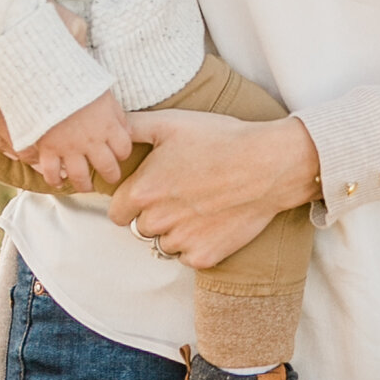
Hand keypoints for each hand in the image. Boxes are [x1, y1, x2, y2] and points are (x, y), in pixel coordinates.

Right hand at [29, 86, 137, 192]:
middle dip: (111, 175)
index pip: (124, 150)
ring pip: (81, 177)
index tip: (119, 153)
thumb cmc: (77, 83)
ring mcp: (69, 148)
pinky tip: (58, 182)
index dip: (123, 153)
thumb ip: (117, 115)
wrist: (48, 81)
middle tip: (109, 177)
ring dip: (85, 185)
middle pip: (108, 168)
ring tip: (86, 186)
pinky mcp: (48, 149)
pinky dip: (54, 180)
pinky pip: (52, 173)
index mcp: (108, 126)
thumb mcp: (105, 94)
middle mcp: (92, 141)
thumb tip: (128, 130)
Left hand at [109, 109, 321, 268]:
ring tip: (200, 207)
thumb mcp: (171, 123)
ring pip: (163, 244)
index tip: (153, 192)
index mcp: (142, 191)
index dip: (132, 202)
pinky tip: (213, 221)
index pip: (116, 213)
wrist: (269, 164)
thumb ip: (132, 127)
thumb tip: (111, 127)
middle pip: (140, 229)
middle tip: (183, 195)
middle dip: (155, 215)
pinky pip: (187, 257)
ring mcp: (180, 241)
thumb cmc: (220, 139)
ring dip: (175, 232)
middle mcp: (156, 221)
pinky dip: (196, 245)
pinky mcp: (204, 256)